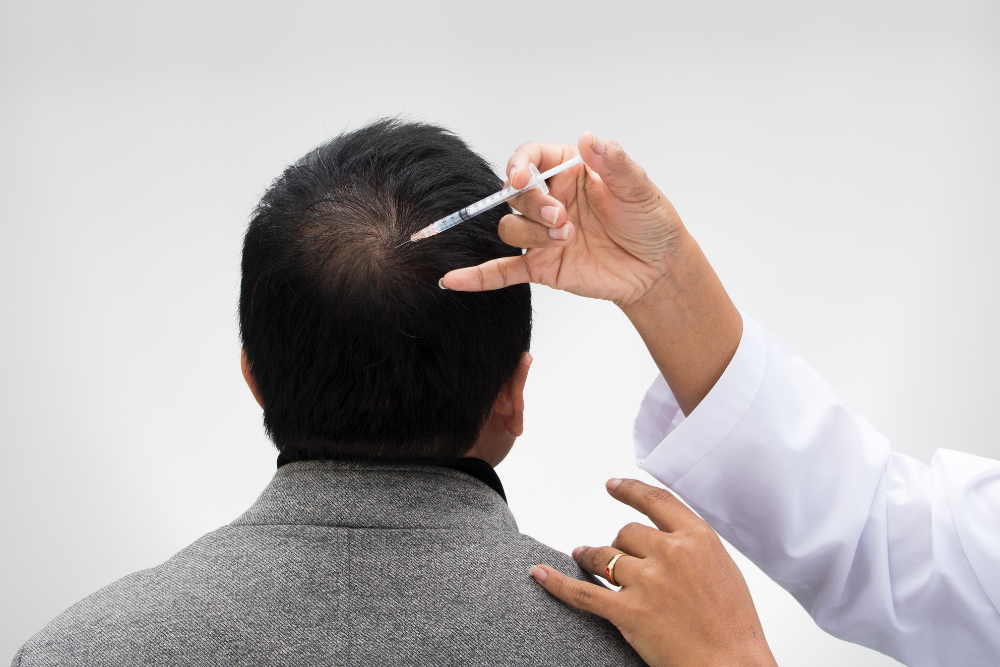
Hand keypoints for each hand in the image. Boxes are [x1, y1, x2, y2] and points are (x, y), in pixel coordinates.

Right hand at [440, 132, 684, 308]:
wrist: (658, 268)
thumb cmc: (650, 222)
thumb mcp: (637, 187)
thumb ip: (612, 162)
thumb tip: (589, 137)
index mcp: (568, 171)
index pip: (530, 158)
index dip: (520, 166)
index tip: (525, 179)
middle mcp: (550, 200)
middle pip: (515, 195)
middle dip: (533, 205)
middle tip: (562, 219)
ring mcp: (542, 235)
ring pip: (511, 228)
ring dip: (532, 233)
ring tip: (567, 238)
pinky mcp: (542, 267)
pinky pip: (502, 270)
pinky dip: (477, 276)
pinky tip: (453, 279)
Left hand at [529, 479, 776, 666]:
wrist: (734, 666)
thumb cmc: (734, 625)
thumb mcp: (723, 569)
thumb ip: (692, 547)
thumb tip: (665, 537)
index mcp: (697, 538)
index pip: (655, 501)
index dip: (630, 491)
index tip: (612, 486)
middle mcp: (670, 553)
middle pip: (626, 533)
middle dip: (619, 545)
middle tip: (618, 559)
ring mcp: (647, 582)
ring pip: (603, 557)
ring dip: (591, 557)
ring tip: (583, 558)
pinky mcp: (628, 612)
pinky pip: (582, 593)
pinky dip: (556, 583)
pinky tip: (539, 573)